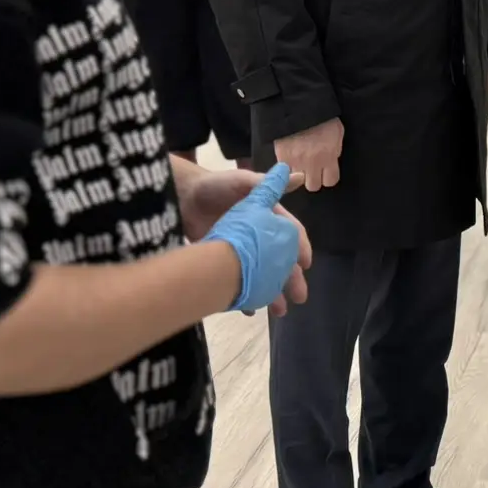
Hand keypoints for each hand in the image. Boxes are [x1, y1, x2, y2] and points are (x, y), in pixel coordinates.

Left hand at [200, 165, 311, 314]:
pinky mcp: (224, 261)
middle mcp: (259, 236)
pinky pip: (240, 281)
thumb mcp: (241, 182)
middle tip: (300, 296)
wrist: (181, 198)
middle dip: (292, 278)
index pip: (290, 233)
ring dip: (273, 293)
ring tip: (279, 312)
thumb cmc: (214, 186)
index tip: (307, 264)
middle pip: (281, 260)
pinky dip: (247, 296)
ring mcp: (243, 251)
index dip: (300, 247)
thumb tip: (299, 176)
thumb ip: (266, 184)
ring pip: (263, 275)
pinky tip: (250, 310)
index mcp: (267, 216)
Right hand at [277, 117, 344, 190]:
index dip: (328, 176)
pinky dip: (285, 167)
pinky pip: (283, 171)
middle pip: (313, 185)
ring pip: (296, 181)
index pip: (330, 181)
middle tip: (311, 168)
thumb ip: (335, 150)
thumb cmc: (322, 116)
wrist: (300, 105)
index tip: (325, 171)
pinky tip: (289, 158)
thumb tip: (331, 161)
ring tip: (299, 163)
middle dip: (313, 178)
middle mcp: (313, 163)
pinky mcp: (281, 156)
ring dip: (297, 174)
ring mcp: (295, 161)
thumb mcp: (337, 132)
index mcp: (329, 156)